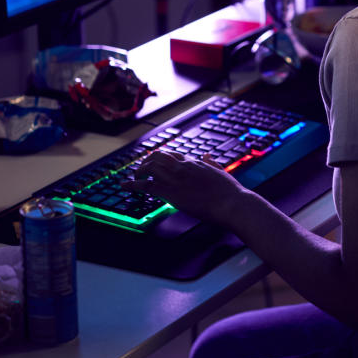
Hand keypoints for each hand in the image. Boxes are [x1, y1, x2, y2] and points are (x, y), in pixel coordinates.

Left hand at [122, 150, 246, 224]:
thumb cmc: (230, 191)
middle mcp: (183, 166)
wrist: (232, 203)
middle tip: (141, 171)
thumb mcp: (221, 172)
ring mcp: (176, 178)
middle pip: (158, 156)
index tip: (154, 164)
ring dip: (139, 172)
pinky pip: (147, 185)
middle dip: (147, 162)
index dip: (161, 159)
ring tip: (134, 179)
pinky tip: (125, 186)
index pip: (172, 155)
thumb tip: (207, 155)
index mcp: (195, 162)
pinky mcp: (171, 192)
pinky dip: (133, 185)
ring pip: (150, 167)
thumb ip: (212, 163)